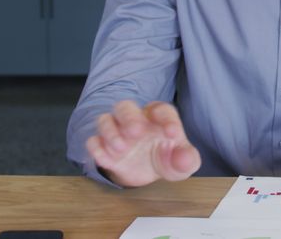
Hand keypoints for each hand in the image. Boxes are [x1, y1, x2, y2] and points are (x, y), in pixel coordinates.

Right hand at [85, 100, 200, 187]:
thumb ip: (187, 159)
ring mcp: (117, 132)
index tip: (172, 134)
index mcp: (158, 117)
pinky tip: (105, 159)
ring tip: (121, 148)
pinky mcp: (103, 148)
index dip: (167, 119)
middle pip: (125, 107)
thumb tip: (185, 159)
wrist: (147, 173)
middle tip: (135, 131)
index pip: (161, 110)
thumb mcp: (182, 162)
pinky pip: (93, 141)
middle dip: (129, 117)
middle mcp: (135, 120)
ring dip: (110, 132)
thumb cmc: (167, 159)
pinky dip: (97, 148)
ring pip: (105, 120)